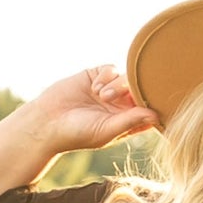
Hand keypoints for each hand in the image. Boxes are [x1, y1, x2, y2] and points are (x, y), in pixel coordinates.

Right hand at [33, 64, 159, 154]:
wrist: (46, 121)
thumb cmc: (77, 134)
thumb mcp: (107, 130)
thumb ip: (131, 121)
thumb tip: (156, 115)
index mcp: (126, 122)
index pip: (149, 110)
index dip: (154, 104)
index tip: (156, 100)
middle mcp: (120, 105)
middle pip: (140, 90)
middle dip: (136, 91)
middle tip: (125, 97)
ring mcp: (108, 89)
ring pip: (127, 78)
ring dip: (118, 85)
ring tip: (102, 96)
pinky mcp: (95, 76)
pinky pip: (111, 69)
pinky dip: (107, 76)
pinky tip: (95, 88)